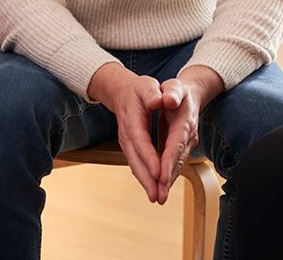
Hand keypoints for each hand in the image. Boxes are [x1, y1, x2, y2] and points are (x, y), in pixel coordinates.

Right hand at [88, 63, 163, 201]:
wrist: (122, 91)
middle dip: (147, 178)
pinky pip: (137, 164)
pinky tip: (154, 188)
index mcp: (133, 119)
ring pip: (136, 165)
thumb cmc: (140, 88)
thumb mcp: (147, 85)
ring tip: (157, 197)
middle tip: (158, 196)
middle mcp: (127, 134)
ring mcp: (127, 142)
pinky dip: (145, 177)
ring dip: (146, 182)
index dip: (150, 158)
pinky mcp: (131, 147)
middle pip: (136, 159)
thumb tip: (159, 100)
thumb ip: (153, 92)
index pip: (142, 141)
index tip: (160, 173)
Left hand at [154, 66, 222, 203]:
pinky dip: (167, 176)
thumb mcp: (174, 85)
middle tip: (158, 196)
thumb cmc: (177, 90)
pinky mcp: (181, 149)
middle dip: (168, 178)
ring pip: (176, 165)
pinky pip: (174, 164)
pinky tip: (157, 187)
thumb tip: (167, 100)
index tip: (161, 176)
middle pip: (177, 159)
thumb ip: (172, 91)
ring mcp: (186, 143)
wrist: (189, 95)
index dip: (169, 160)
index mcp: (184, 120)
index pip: (176, 143)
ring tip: (157, 197)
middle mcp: (188, 135)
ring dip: (167, 182)